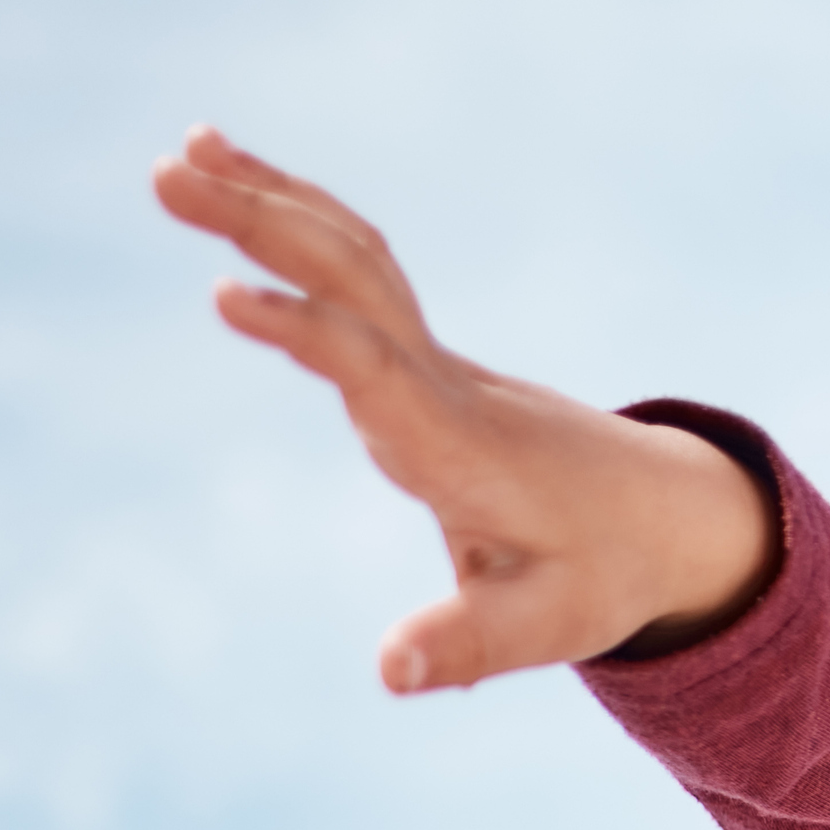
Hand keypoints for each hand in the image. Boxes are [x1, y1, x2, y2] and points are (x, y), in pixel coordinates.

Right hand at [150, 127, 773, 693]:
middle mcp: (443, 385)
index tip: (224, 294)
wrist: (666, 517)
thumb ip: (468, 645)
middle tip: (162, 174)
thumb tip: (391, 675)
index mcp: (458, 447)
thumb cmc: (604, 573)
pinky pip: (362, 273)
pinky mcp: (426, 358)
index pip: (375, 371)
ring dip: (270, 201)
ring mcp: (436, 361)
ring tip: (178, 155)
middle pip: (356, 281)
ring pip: (356, 260)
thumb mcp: (547, 626)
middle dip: (263, 223)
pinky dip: (300, 222)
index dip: (306, 331)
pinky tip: (238, 188)